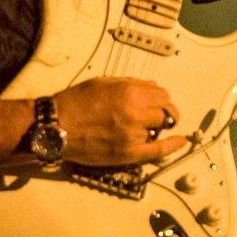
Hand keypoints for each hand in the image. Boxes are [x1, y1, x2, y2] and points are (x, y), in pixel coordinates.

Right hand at [53, 78, 185, 165]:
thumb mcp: (103, 83)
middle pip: (167, 112)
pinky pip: (159, 150)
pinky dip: (173, 146)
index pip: (162, 94)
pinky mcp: (127, 153)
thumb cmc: (74, 104)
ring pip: (160, 129)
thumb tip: (152, 86)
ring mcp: (132, 134)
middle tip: (158, 115)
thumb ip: (131, 84)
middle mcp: (134, 112)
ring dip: (155, 128)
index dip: (161, 98)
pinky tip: (181, 142)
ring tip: (142, 127)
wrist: (55, 126)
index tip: (158, 102)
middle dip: (164, 112)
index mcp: (129, 92)